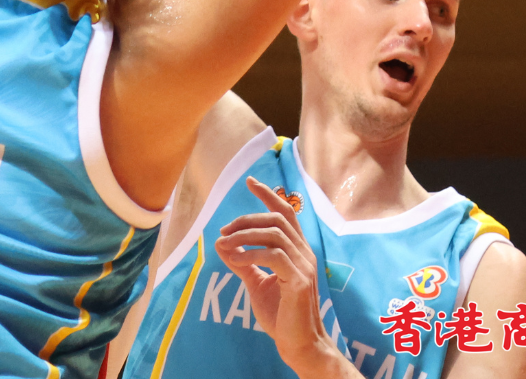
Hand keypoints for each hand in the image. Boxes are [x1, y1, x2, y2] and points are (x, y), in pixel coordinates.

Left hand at [216, 178, 351, 377]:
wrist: (297, 343)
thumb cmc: (280, 313)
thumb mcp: (256, 282)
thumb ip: (241, 261)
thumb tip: (220, 243)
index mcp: (297, 251)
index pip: (286, 213)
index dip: (268, 195)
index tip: (250, 181)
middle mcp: (304, 254)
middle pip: (276, 219)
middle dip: (245, 220)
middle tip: (223, 231)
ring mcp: (304, 267)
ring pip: (274, 234)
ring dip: (243, 235)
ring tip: (224, 244)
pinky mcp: (300, 281)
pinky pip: (274, 256)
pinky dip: (250, 254)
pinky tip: (236, 261)